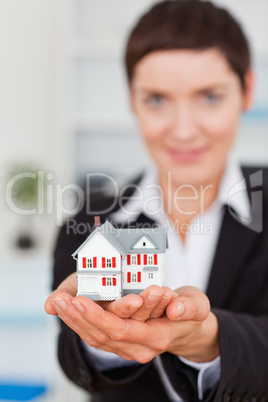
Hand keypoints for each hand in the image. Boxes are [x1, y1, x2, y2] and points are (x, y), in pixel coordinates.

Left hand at [45, 275, 218, 362]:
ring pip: (95, 337)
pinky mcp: (121, 342)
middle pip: (102, 335)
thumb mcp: (199, 306)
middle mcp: (138, 347)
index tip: (79, 300)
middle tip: (58, 299)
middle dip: (78, 317)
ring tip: (56, 301)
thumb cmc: (192, 313)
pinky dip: (80, 323)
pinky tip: (67, 309)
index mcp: (155, 337)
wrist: (190, 330)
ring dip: (74, 320)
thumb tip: (176, 308)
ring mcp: (127, 347)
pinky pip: (96, 335)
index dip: (98, 317)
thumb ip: (191, 307)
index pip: (121, 330)